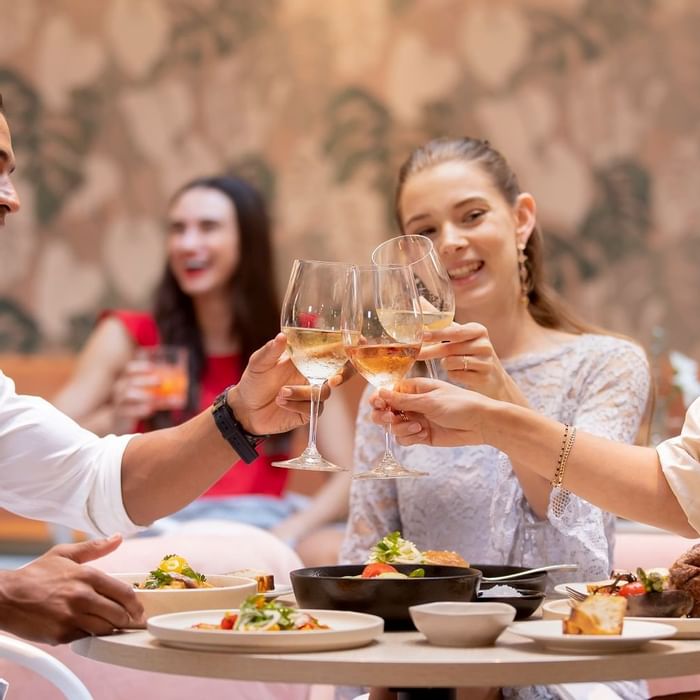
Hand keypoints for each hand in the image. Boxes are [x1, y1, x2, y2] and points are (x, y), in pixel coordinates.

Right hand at [0, 534, 142, 643]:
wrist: (5, 597)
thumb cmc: (35, 575)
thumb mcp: (65, 554)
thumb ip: (95, 547)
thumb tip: (118, 538)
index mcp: (88, 576)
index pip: (125, 593)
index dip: (136, 604)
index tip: (139, 610)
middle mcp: (82, 596)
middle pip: (119, 614)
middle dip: (128, 619)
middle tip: (131, 621)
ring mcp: (72, 617)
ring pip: (105, 628)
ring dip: (111, 629)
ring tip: (111, 625)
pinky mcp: (61, 635)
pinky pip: (86, 638)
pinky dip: (90, 635)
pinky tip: (87, 627)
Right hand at [112, 359, 158, 431]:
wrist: (119, 423)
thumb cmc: (137, 406)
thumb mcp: (147, 397)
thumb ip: (160, 393)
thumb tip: (181, 395)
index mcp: (127, 380)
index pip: (130, 369)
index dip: (141, 367)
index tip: (153, 368)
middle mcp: (120, 389)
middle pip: (131, 381)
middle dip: (146, 380)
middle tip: (160, 381)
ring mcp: (118, 401)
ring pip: (128, 394)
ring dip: (144, 395)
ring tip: (156, 398)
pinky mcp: (119, 414)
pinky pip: (127, 410)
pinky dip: (139, 409)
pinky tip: (149, 410)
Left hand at [228, 334, 344, 435]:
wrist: (245, 409)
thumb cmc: (253, 381)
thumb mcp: (258, 363)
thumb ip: (270, 351)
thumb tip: (282, 336)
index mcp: (304, 360)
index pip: (329, 352)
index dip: (342, 350)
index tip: (347, 347)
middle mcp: (312, 376)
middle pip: (340, 373)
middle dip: (342, 375)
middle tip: (332, 380)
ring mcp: (311, 395)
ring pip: (323, 393)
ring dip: (303, 393)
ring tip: (281, 393)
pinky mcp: (307, 412)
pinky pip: (313, 409)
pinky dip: (297, 405)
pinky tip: (281, 403)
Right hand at [369, 377, 496, 447]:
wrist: (481, 424)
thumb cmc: (459, 404)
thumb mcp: (429, 400)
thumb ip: (403, 400)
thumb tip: (380, 392)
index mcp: (414, 388)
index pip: (387, 392)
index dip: (378, 398)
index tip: (378, 404)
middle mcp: (412, 403)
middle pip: (384, 410)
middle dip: (383, 415)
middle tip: (390, 417)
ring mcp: (416, 419)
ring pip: (393, 426)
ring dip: (400, 428)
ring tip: (417, 427)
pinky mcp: (421, 435)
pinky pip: (404, 438)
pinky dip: (409, 437)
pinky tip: (423, 434)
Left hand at [421, 323, 525, 404]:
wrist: (494, 377)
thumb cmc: (472, 353)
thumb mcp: (461, 335)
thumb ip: (442, 321)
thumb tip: (419, 301)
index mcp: (477, 330)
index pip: (453, 331)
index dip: (436, 333)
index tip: (421, 334)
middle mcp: (483, 344)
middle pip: (449, 348)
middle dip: (430, 351)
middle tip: (416, 354)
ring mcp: (485, 361)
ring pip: (451, 363)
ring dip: (445, 365)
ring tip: (452, 364)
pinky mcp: (483, 377)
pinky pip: (456, 375)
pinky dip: (453, 375)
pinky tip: (460, 373)